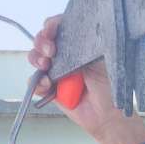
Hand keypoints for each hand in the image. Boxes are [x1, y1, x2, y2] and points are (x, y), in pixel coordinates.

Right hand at [27, 15, 144, 143]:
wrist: (108, 117)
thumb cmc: (109, 89)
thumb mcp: (99, 62)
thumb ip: (84, 47)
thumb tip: (68, 32)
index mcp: (77, 46)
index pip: (60, 29)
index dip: (52, 26)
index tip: (51, 29)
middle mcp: (64, 57)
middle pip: (43, 41)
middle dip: (42, 42)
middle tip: (51, 51)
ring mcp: (55, 73)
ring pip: (36, 59)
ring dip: (37, 59)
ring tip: (46, 67)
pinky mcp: (50, 90)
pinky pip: (35, 83)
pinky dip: (37, 82)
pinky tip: (48, 86)